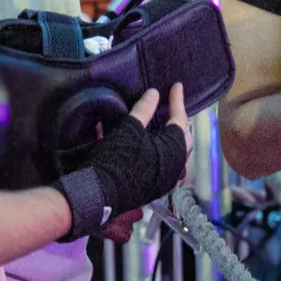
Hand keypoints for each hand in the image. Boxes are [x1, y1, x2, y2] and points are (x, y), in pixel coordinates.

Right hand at [54, 84, 190, 239]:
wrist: (98, 194)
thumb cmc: (117, 159)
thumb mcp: (129, 129)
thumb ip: (144, 110)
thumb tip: (154, 93)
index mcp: (174, 150)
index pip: (181, 120)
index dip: (178, 101)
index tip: (177, 86)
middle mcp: (174, 166)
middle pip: (181, 138)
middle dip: (178, 121)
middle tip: (173, 106)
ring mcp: (164, 179)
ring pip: (172, 152)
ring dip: (168, 137)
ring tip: (161, 123)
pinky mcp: (152, 187)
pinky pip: (160, 163)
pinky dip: (156, 150)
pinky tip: (146, 143)